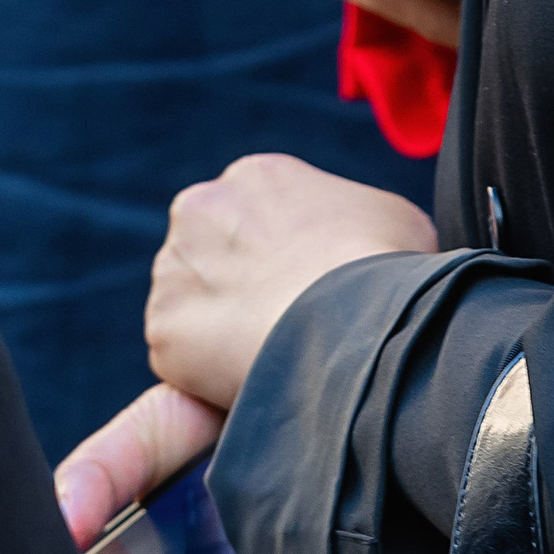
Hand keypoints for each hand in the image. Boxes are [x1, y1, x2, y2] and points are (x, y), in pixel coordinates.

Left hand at [148, 151, 439, 413]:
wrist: (350, 319)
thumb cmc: (383, 266)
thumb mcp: (390, 216)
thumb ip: (357, 218)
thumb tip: (362, 242)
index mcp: (255, 176)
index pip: (254, 218)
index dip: (278, 259)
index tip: (301, 289)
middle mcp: (200, 208)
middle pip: (211, 255)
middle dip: (240, 287)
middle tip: (283, 324)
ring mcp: (174, 269)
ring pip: (193, 305)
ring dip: (221, 329)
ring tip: (272, 355)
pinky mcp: (163, 330)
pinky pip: (183, 358)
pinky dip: (208, 375)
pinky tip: (252, 377)